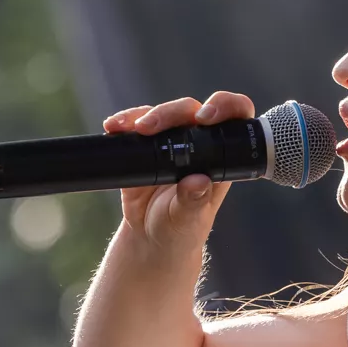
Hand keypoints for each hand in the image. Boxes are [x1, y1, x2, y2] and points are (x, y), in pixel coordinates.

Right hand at [100, 90, 251, 251]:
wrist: (150, 239)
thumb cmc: (180, 230)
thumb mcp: (188, 221)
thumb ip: (193, 202)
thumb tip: (198, 181)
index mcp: (219, 158)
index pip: (234, 119)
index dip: (226, 107)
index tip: (205, 117)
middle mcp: (198, 145)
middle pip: (191, 111)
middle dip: (172, 112)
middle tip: (151, 126)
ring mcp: (171, 142)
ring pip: (164, 113)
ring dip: (145, 115)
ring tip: (126, 127)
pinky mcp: (145, 146)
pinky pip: (136, 125)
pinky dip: (125, 123)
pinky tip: (113, 127)